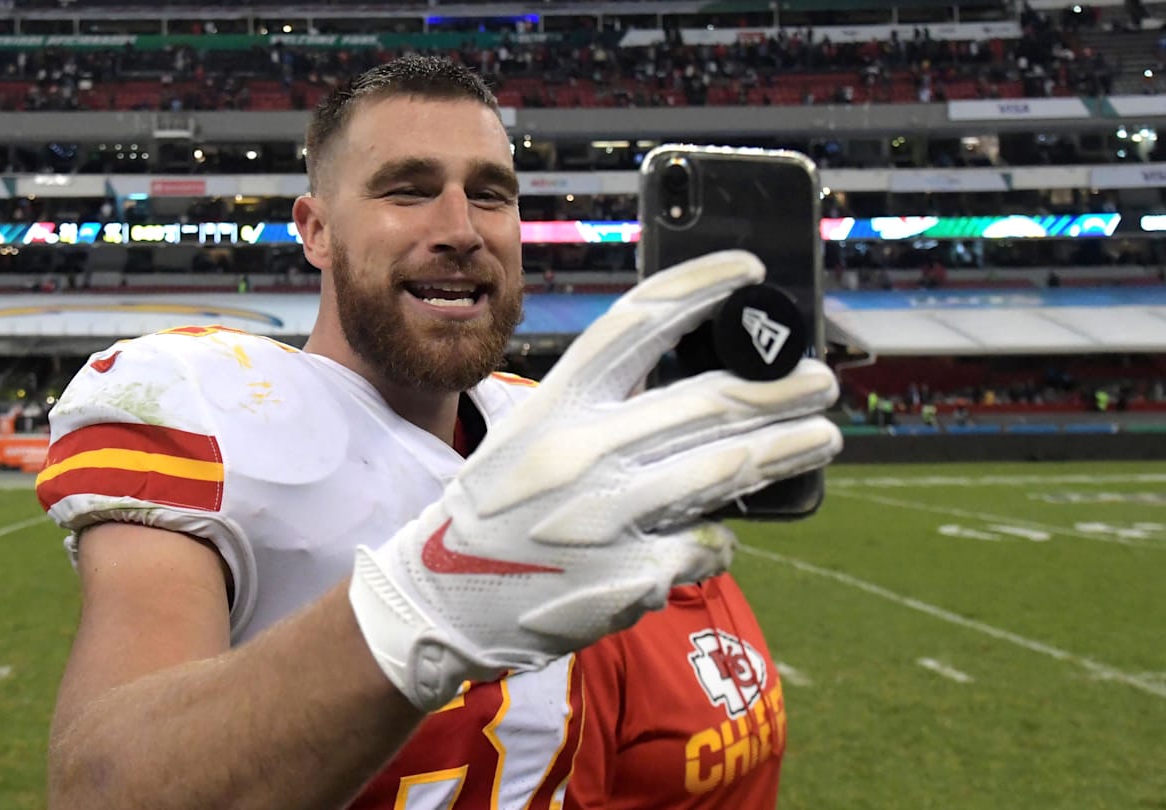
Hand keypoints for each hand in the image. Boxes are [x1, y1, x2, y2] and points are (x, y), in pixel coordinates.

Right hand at [350, 250, 841, 710]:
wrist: (441, 598)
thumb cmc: (494, 506)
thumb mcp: (529, 434)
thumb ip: (600, 406)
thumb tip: (696, 378)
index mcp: (553, 406)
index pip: (636, 324)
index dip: (699, 287)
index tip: (751, 271)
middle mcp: (581, 454)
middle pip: (706, 401)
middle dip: (780, 387)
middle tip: (821, 379)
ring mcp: (607, 519)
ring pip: (724, 469)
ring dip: (785, 450)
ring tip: (822, 437)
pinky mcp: (628, 578)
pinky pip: (703, 546)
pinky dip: (719, 538)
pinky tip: (725, 533)